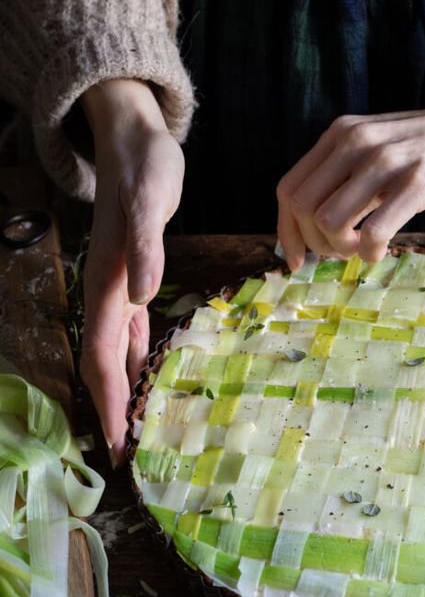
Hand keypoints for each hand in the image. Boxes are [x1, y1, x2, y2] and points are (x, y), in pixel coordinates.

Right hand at [80, 79, 183, 464]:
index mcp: (107, 282)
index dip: (108, 402)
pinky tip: (150, 376)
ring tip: (135, 428)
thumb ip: (145, 247)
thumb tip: (144, 294)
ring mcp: (120, 286)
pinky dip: (138, 360)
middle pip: (104, 363)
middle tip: (124, 454)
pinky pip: (131, 332)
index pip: (103, 357)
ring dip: (124, 390)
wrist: (136, 141)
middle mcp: (109, 291)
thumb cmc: (143, 170)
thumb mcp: (148, 201)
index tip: (115, 444)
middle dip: (111, 409)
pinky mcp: (135, 277)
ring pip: (117, 351)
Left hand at [277, 46, 424, 268]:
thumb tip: (312, 221)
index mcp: (342, 133)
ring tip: (362, 250)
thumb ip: (348, 174)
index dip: (285, 231)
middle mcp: (357, 142)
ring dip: (340, 250)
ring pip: (329, 222)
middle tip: (339, 254)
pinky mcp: (421, 183)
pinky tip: (381, 252)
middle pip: (301, 209)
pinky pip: (374, 232)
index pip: (289, 189)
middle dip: (312, 244)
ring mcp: (389, 161)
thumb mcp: (381, 147)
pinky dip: (370, 252)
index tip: (296, 259)